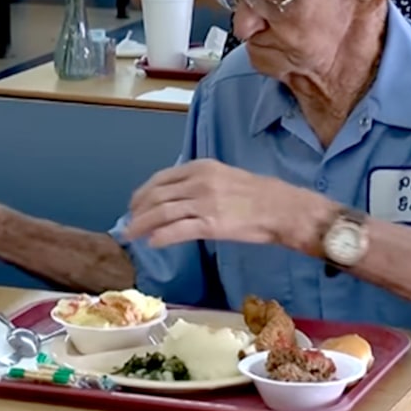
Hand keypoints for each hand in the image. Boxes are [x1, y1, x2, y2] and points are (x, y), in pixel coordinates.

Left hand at [123, 159, 316, 247]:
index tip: (134, 204)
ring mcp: (204, 203)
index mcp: (201, 168)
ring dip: (142, 225)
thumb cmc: (257, 195)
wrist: (282, 208)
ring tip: (132, 235)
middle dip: (138, 211)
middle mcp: (199, 182)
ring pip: (162, 213)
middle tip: (129, 223)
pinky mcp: (211, 224)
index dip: (143, 193)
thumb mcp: (223, 177)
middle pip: (157, 196)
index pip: (161, 179)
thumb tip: (175, 196)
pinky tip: (153, 243)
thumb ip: (198, 183)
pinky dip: (161, 237)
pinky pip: (177, 231)